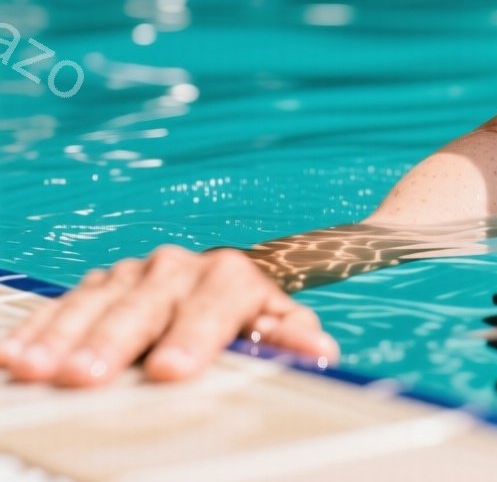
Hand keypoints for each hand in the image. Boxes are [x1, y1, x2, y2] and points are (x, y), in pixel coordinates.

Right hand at [0, 245, 337, 386]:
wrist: (230, 287)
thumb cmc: (254, 321)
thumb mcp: (282, 327)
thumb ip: (294, 339)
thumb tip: (319, 352)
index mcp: (232, 276)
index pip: (212, 307)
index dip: (192, 339)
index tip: (170, 372)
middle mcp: (180, 267)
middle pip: (145, 304)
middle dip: (113, 341)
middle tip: (85, 376)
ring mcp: (136, 272)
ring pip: (96, 302)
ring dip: (62, 337)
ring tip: (34, 369)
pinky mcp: (101, 284)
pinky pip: (65, 305)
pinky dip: (39, 329)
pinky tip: (13, 354)